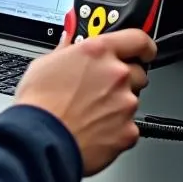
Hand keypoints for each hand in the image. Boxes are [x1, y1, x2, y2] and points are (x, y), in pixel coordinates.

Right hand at [14, 28, 156, 176]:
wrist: (40, 142)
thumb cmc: (39, 104)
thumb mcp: (44, 64)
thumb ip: (66, 50)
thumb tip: (68, 42)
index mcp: (98, 51)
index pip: (137, 39)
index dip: (143, 46)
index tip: (142, 51)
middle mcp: (116, 74)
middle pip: (137, 72)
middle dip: (124, 80)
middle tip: (101, 89)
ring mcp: (125, 103)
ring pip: (131, 100)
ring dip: (118, 105)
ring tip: (90, 113)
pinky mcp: (128, 131)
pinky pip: (129, 127)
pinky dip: (116, 129)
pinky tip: (94, 130)